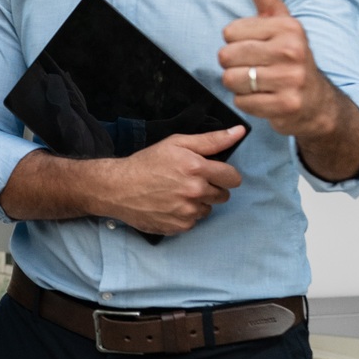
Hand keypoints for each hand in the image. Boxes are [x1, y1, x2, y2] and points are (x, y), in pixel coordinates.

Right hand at [93, 126, 244, 236]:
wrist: (118, 187)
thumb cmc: (147, 162)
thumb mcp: (177, 143)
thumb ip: (211, 140)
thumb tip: (240, 132)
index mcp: (197, 168)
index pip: (233, 177)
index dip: (224, 174)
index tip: (212, 172)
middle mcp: (195, 192)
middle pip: (223, 195)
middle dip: (211, 188)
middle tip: (190, 181)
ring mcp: (187, 212)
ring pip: (208, 209)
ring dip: (198, 202)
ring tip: (177, 193)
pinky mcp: (179, 226)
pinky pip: (194, 221)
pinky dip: (186, 215)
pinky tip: (170, 205)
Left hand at [219, 0, 332, 138]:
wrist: (317, 100)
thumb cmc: (290, 55)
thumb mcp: (278, 18)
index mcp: (287, 27)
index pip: (229, 33)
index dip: (236, 42)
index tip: (257, 46)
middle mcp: (292, 50)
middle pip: (226, 56)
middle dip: (234, 65)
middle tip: (256, 67)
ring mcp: (290, 79)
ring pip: (232, 80)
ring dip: (240, 85)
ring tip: (260, 82)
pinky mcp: (286, 105)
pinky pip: (241, 103)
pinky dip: (248, 103)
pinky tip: (266, 98)